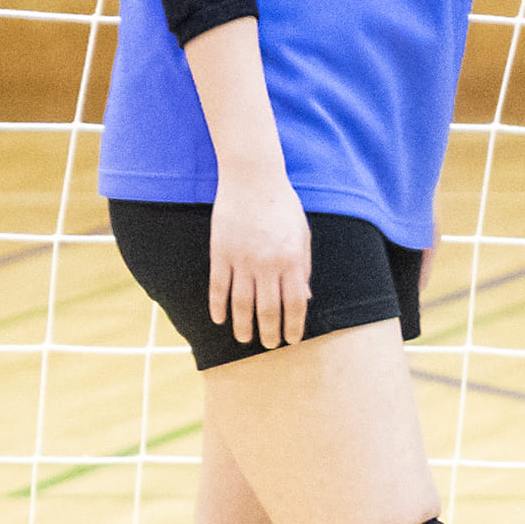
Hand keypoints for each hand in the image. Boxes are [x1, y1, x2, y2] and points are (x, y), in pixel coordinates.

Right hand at [208, 163, 310, 349]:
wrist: (252, 177)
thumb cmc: (282, 204)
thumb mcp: (302, 234)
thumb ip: (304, 267)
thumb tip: (306, 298)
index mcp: (291, 259)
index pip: (295, 303)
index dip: (294, 326)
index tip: (291, 340)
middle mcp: (267, 263)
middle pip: (268, 309)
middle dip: (269, 333)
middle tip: (268, 346)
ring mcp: (242, 259)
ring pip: (242, 303)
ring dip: (243, 325)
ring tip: (244, 339)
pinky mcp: (220, 252)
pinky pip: (218, 286)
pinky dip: (218, 306)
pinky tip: (219, 319)